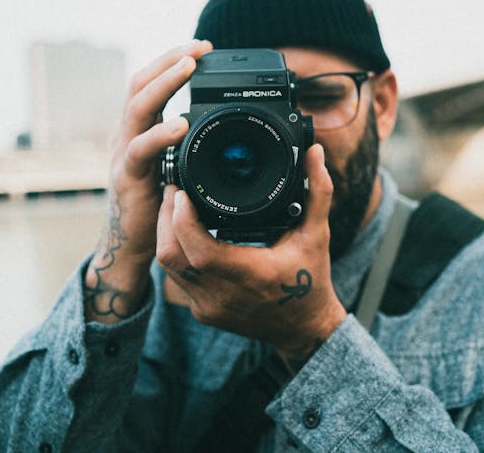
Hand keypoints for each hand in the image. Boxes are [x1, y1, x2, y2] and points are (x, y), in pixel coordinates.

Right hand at [84, 39, 213, 322]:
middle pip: (141, 83)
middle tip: (198, 47)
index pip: (151, 81)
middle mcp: (128, 133)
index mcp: (140, 127)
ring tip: (188, 67)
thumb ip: (182, 140)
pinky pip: (141, 149)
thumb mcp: (170, 163)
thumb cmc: (154, 202)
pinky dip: (161, 134)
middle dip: (169, 60)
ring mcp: (124, 152)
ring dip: (165, 82)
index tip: (202, 47)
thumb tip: (208, 119)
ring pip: (138, 106)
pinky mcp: (128, 177)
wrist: (131, 243)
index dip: (172, 60)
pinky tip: (180, 125)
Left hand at [156, 144, 346, 369]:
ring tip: (175, 207)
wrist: (305, 330)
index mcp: (248, 274)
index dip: (181, 218)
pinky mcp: (202, 312)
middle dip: (165, 219)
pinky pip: (176, 278)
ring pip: (168, 267)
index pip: (198, 248)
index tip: (183, 191)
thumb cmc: (311, 282)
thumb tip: (315, 152)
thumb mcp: (318, 234)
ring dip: (166, 235)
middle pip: (171, 254)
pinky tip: (184, 234)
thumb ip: (318, 191)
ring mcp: (208, 307)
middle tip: (174, 191)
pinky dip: (176, 253)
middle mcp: (222, 294)